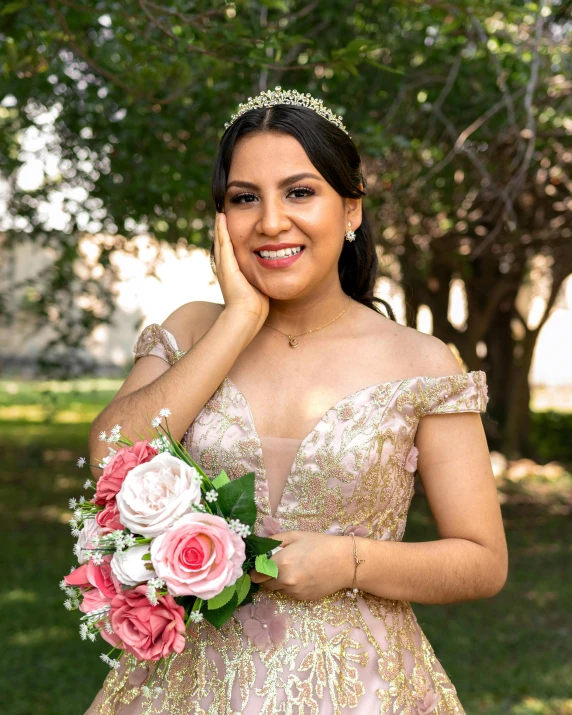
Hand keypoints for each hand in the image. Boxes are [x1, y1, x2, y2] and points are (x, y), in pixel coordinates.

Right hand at [213, 212, 268, 331]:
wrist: (245, 317)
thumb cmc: (255, 308)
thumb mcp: (259, 287)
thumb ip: (262, 278)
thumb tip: (275, 274)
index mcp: (233, 273)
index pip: (231, 251)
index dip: (231, 238)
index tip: (233, 226)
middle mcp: (225, 268)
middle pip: (223, 243)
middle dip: (223, 229)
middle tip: (222, 213)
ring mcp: (224, 266)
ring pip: (221, 240)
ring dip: (220, 225)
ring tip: (220, 211)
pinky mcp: (226, 265)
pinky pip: (224, 242)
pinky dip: (222, 229)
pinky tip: (221, 216)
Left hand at [249, 531, 352, 600]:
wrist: (344, 562)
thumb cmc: (319, 544)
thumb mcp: (295, 535)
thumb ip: (273, 541)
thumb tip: (258, 546)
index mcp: (280, 563)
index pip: (255, 574)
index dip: (254, 569)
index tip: (258, 564)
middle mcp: (284, 581)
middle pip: (263, 584)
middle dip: (265, 575)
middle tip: (275, 564)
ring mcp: (294, 592)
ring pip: (276, 589)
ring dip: (277, 581)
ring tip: (292, 568)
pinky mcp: (302, 599)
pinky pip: (288, 593)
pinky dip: (290, 586)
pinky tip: (302, 576)